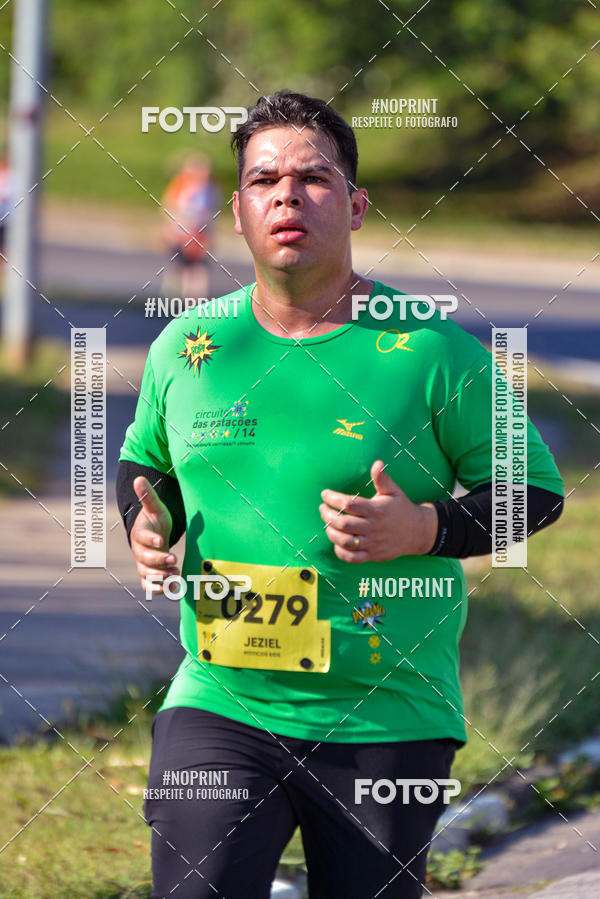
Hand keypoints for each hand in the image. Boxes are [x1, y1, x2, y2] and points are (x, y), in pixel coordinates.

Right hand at [130, 476, 179, 592]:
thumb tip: (138, 479)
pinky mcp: (149, 575)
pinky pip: (149, 586)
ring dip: (160, 577)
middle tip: (173, 560)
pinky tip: (173, 588)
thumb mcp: (155, 508)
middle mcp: (139, 551)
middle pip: (144, 559)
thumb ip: (147, 496)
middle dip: (158, 561)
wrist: (153, 536)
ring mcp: (143, 564)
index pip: (142, 537)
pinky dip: (159, 589)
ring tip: (175, 574)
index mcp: (140, 534)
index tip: (162, 541)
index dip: (150, 540)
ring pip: (146, 574)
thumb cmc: (155, 521)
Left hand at [319, 460, 437, 563]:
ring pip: (345, 541)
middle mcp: (373, 527)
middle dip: (327, 515)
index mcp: (376, 510)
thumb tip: (377, 463)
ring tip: (326, 524)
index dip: (333, 498)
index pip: (349, 504)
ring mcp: (372, 543)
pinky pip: (352, 558)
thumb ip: (382, 478)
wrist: (418, 532)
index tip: (325, 494)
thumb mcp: (394, 491)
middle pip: (343, 523)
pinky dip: (340, 551)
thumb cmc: (402, 509)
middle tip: (322, 509)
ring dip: (331, 533)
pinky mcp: (372, 555)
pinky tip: (336, 542)